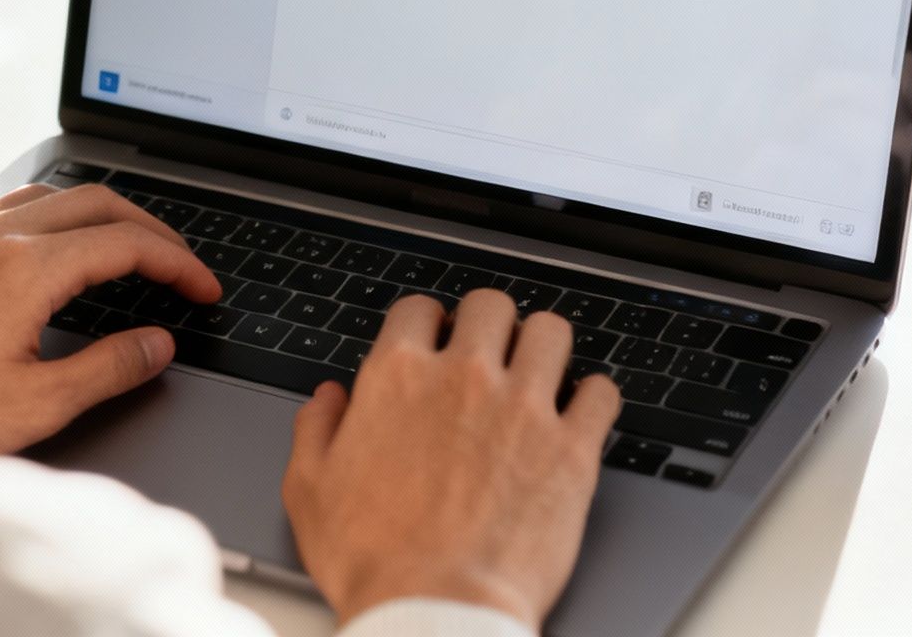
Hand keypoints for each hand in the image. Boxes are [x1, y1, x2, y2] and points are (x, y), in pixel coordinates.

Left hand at [0, 183, 220, 453]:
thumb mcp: (34, 405)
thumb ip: (108, 368)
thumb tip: (155, 344)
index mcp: (25, 268)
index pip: (127, 242)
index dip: (178, 263)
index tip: (202, 289)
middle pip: (95, 201)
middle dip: (149, 228)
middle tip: (179, 265)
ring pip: (47, 196)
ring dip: (97, 217)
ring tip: (125, 253)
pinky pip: (3, 211)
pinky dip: (48, 223)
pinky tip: (50, 259)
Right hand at [282, 291, 619, 629]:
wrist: (436, 611)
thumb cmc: (373, 561)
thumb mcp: (309, 491)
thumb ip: (316, 430)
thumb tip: (327, 399)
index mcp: (399, 378)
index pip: (419, 308)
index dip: (425, 324)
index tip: (432, 344)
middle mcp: (464, 379)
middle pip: (490, 305)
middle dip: (488, 324)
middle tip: (488, 354)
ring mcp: (524, 409)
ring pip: (552, 332)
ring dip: (544, 347)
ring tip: (538, 373)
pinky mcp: (571, 449)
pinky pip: (602, 392)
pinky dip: (593, 398)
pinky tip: (578, 414)